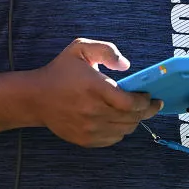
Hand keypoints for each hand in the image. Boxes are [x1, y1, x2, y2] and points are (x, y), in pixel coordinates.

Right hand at [31, 38, 162, 147]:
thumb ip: (106, 50)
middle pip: (131, 118)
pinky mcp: (85, 139)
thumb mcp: (80, 48)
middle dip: (146, 111)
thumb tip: (126, 65)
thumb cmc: (61, 71)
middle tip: (152, 104)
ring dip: (134, 121)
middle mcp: (93, 111)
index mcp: (94, 88)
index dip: (145, 101)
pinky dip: (121, 131)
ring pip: (124, 130)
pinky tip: (119, 120)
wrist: (36, 97)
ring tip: (136, 111)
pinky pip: (113, 139)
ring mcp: (88, 128)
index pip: (130, 103)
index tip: (150, 96)